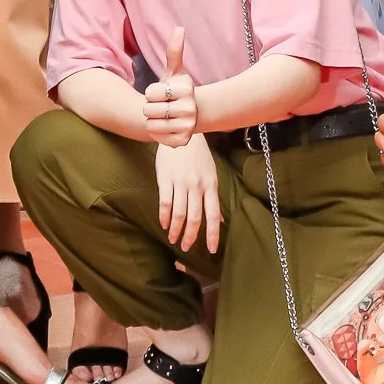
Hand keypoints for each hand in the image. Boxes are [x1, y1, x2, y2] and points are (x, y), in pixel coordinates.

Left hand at [142, 27, 197, 147]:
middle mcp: (190, 109)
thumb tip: (180, 28)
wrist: (186, 115)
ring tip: (163, 117)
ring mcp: (187, 126)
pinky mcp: (182, 141)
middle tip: (162, 106)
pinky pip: (156, 137)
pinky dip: (156, 133)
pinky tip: (166, 127)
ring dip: (152, 120)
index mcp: (187, 90)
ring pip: (150, 124)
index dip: (151, 93)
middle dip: (150, 107)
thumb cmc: (175, 90)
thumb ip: (174, 51)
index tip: (163, 93)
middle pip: (148, 109)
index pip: (150, 92)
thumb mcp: (173, 71)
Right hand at [155, 132, 222, 253]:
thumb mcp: (211, 175)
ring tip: (173, 239)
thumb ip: (213, 198)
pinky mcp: (166, 179)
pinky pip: (165, 202)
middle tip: (186, 248)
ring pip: (179, 213)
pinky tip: (164, 225)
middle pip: (195, 218)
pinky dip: (164, 216)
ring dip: (176, 230)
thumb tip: (219, 221)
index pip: (213, 215)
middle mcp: (197, 186)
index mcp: (211, 185)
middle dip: (190, 236)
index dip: (212, 234)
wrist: (181, 134)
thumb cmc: (198, 156)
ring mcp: (181, 182)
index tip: (210, 249)